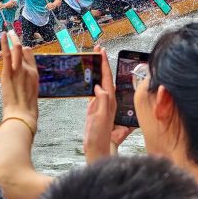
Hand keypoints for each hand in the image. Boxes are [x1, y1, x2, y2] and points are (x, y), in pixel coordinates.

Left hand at [0, 34, 38, 131]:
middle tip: (12, 33)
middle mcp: (28, 69)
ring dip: (12, 38)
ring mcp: (19, 70)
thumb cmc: (26, 110)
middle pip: (24, 50)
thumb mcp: (31, 95)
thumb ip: (27, 86)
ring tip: (8, 31)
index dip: (24, 50)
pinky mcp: (9, 72)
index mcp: (35, 75)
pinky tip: (2, 35)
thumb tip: (24, 87)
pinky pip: (7, 53)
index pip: (31, 56)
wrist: (22, 115)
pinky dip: (4, 43)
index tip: (17, 47)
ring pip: (17, 49)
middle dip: (17, 41)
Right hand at [83, 46, 118, 162]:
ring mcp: (100, 103)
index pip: (107, 77)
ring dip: (96, 70)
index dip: (104, 64)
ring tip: (92, 59)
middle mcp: (107, 100)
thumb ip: (102, 102)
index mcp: (109, 100)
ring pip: (99, 81)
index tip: (101, 52)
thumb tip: (99, 87)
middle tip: (98, 49)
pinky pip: (93, 90)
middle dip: (102, 63)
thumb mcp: (101, 117)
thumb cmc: (99, 135)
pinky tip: (88, 78)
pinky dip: (90, 81)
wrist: (96, 148)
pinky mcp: (94, 108)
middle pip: (104, 77)